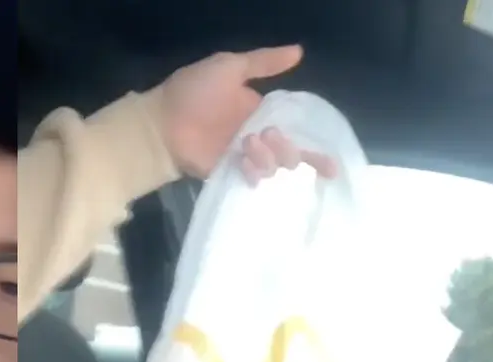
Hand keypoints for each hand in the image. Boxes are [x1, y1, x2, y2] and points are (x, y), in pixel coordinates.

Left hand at [158, 45, 338, 184]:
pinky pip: (252, 178)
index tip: (331, 160)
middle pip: (291, 152)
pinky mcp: (227, 173)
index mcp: (259, 111)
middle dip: (288, 147)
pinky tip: (245, 162)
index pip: (295, 128)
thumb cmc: (193, 91)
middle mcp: (255, 136)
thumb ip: (264, 62)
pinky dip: (254, 171)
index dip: (315, 144)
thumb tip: (300, 52)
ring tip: (248, 145)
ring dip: (269, 156)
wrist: (161, 122)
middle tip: (267, 135)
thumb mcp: (230, 67)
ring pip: (275, 166)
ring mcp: (241, 157)